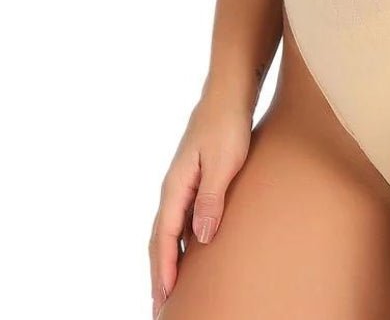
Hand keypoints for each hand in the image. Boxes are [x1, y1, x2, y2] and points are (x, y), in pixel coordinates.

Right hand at [148, 89, 253, 316]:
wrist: (230, 90)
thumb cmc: (229, 123)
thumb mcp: (224, 163)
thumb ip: (211, 199)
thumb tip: (199, 239)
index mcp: (176, 185)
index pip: (164, 237)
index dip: (165, 269)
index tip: (165, 299)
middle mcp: (174, 186)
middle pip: (160, 238)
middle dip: (159, 273)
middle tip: (160, 307)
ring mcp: (183, 181)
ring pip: (169, 229)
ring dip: (168, 259)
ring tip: (170, 288)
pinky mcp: (195, 177)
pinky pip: (181, 217)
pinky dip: (180, 240)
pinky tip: (191, 250)